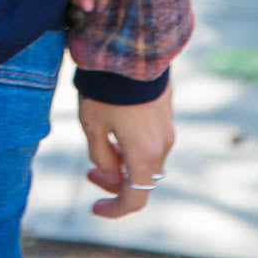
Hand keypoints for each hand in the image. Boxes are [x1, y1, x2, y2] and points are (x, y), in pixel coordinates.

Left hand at [78, 84, 173, 217]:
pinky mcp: (166, 109)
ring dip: (124, 159)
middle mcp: (162, 145)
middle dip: (114, 180)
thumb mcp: (92, 125)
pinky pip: (151, 138)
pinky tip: (115, 126)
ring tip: (101, 142)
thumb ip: (101, 157)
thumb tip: (110, 172)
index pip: (135, 199)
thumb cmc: (106, 89)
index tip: (96, 208)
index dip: (114, 209)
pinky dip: (133, 143)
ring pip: (146, 157)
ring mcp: (167, 126)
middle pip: (140, 178)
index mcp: (144, 155)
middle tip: (90, 173)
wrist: (131, 48)